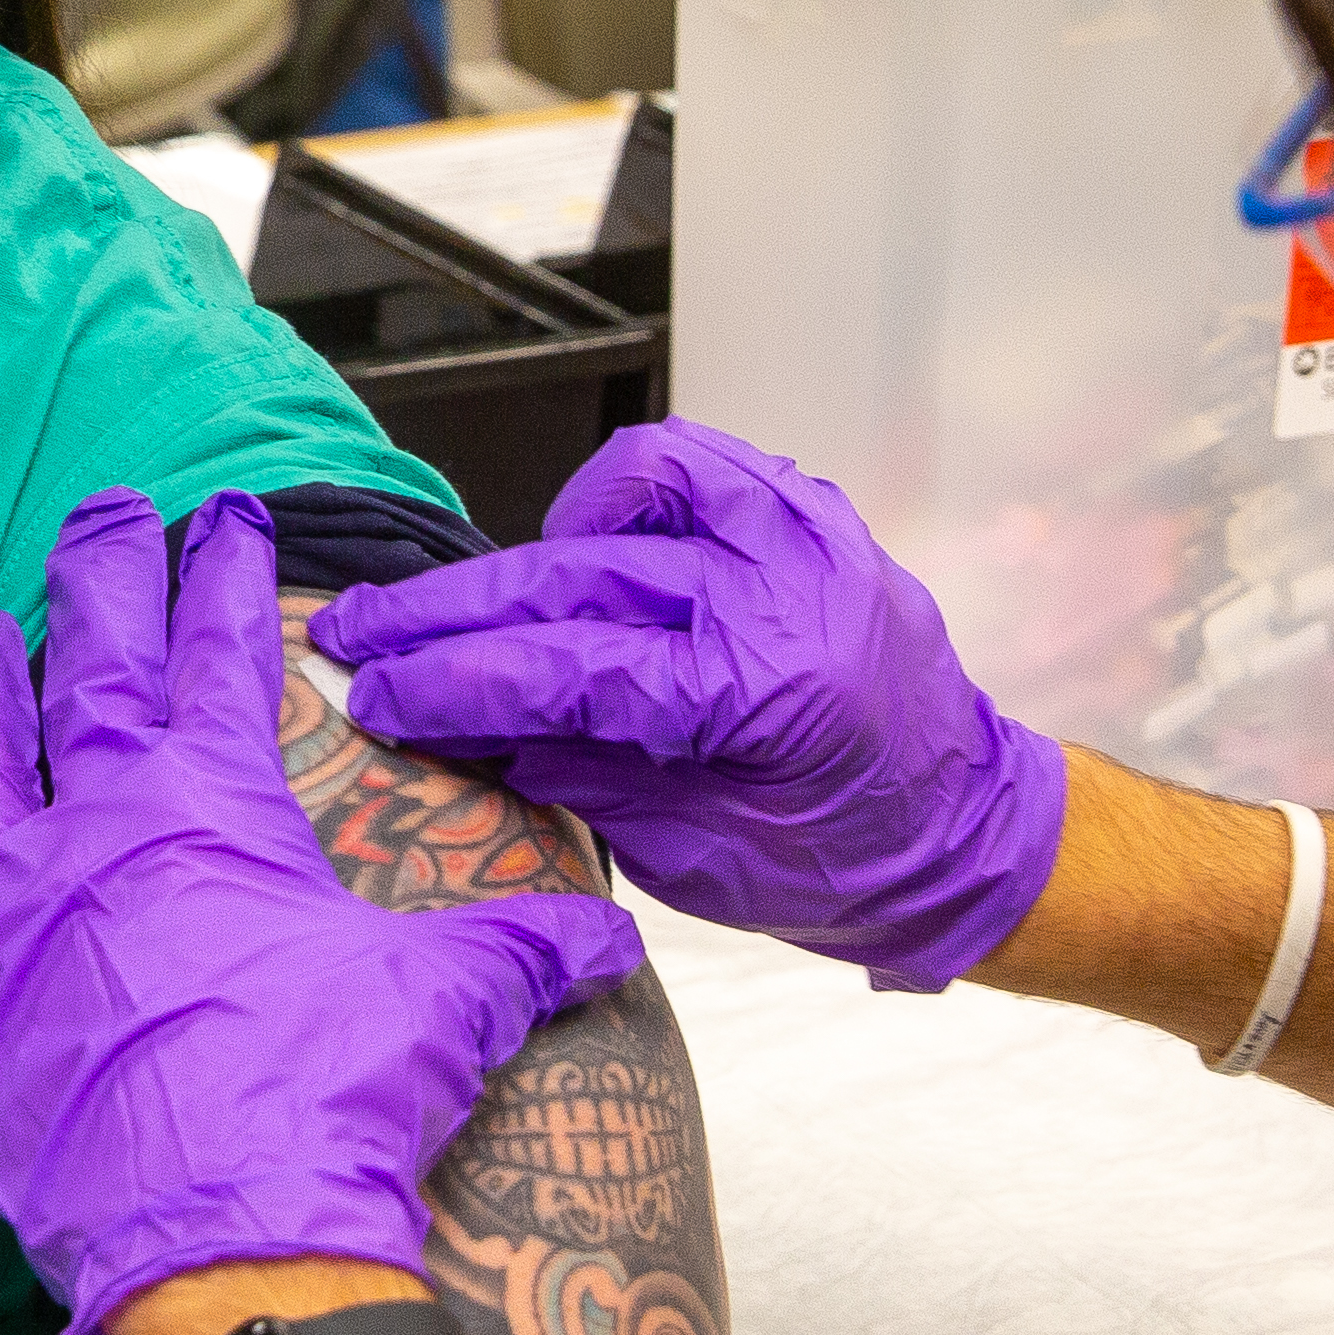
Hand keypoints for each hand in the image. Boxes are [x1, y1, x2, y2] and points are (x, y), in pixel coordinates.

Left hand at [0, 490, 645, 1334]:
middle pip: (87, 671)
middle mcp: (92, 838)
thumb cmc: (339, 1101)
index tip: (229, 516)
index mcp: (209, 811)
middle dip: (101, 578)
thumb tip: (610, 937)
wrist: (237, 1243)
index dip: (228, 578)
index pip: (220, 656)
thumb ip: (524, 950)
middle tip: (102, 512)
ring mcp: (4, 922)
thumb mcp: (453, 1005)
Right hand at [310, 420, 1067, 990]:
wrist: (971, 834)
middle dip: (452, 610)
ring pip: (636, 482)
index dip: (453, 682)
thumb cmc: (847, 868)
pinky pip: (702, 466)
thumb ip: (580, 776)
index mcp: (767, 691)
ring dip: (549, 538)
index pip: (567, 668)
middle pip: (574, 574)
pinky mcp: (817, 517)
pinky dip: (631, 499)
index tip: (370, 690)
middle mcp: (789, 592)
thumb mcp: (696, 859)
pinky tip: (591, 553)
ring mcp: (809, 538)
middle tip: (362, 631)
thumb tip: (462, 727)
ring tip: (498, 602)